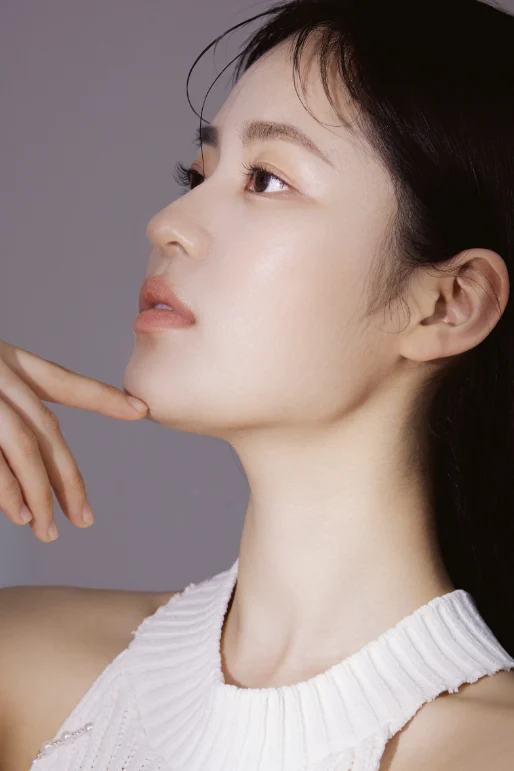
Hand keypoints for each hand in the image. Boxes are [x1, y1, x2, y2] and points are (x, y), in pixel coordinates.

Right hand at [0, 339, 147, 541]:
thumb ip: (11, 397)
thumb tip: (33, 449)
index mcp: (7, 360)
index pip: (64, 382)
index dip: (103, 396)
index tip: (140, 411)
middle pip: (47, 429)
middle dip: (69, 476)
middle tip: (83, 518)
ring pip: (24, 445)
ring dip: (41, 490)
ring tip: (49, 528)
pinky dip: (6, 485)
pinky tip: (19, 513)